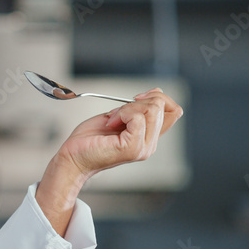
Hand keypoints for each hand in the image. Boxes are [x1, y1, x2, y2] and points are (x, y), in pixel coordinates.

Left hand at [35, 89, 183, 234]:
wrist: (73, 156)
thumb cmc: (90, 140)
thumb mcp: (118, 116)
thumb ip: (138, 108)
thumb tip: (157, 92)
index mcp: (149, 136)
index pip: (175, 111)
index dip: (158, 98)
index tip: (136, 99)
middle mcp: (150, 144)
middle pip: (162, 107)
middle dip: (137, 101)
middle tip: (117, 113)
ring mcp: (143, 148)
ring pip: (152, 110)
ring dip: (128, 107)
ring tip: (112, 120)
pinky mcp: (132, 148)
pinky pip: (137, 118)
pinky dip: (122, 113)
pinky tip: (110, 123)